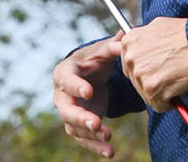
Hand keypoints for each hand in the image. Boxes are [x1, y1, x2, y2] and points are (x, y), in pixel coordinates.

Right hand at [52, 34, 123, 157]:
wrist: (89, 74)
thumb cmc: (93, 60)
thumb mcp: (101, 51)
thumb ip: (112, 46)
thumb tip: (125, 37)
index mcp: (64, 73)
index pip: (66, 80)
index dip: (75, 86)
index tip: (89, 92)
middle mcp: (61, 95)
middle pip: (66, 109)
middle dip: (81, 118)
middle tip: (97, 123)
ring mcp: (68, 112)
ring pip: (74, 127)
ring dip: (91, 135)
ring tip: (108, 138)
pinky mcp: (77, 125)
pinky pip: (83, 138)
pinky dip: (95, 146)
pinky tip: (109, 152)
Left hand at [120, 16, 187, 111]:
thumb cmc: (185, 34)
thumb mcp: (157, 26)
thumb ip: (139, 39)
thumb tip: (121, 46)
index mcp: (130, 42)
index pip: (128, 63)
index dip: (144, 66)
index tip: (155, 65)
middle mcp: (131, 58)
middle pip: (136, 80)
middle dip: (151, 80)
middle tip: (169, 71)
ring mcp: (141, 75)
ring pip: (147, 94)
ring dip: (161, 91)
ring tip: (176, 77)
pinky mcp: (153, 90)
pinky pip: (159, 105)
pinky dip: (169, 103)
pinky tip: (179, 88)